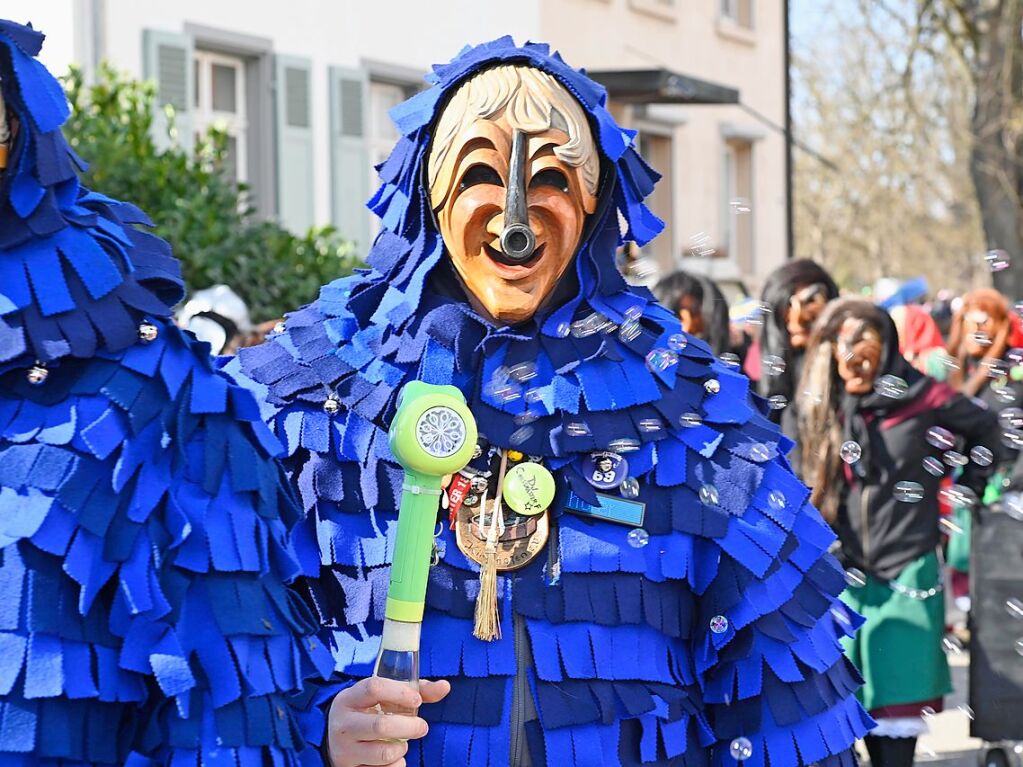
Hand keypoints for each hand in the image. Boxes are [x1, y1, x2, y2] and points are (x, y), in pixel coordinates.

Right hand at [326, 677, 450, 766]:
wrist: (334, 739)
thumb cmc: (367, 712)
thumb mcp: (382, 698)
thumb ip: (415, 691)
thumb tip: (445, 687)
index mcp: (349, 699)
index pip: (373, 688)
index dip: (399, 693)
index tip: (417, 700)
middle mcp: (343, 724)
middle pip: (381, 726)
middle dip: (410, 727)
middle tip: (422, 727)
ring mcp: (344, 750)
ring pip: (383, 753)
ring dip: (402, 749)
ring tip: (403, 743)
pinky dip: (395, 766)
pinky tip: (394, 758)